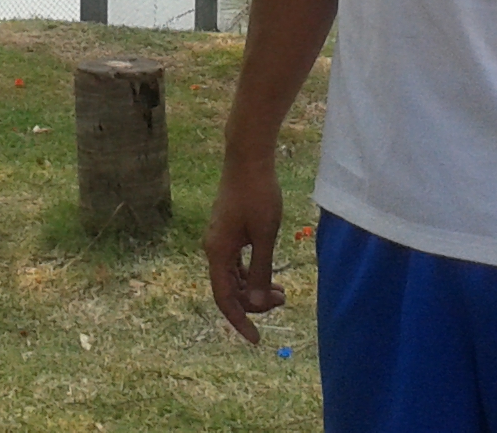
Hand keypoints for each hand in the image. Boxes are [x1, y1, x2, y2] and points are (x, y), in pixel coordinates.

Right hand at [202, 156, 286, 342]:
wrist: (248, 158)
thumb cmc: (258, 195)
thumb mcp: (265, 237)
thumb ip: (261, 272)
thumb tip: (258, 304)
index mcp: (218, 252)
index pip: (225, 298)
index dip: (240, 321)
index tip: (257, 339)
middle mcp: (213, 248)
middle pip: (229, 289)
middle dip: (254, 302)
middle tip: (283, 300)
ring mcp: (219, 238)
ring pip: (233, 275)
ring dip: (255, 288)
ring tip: (281, 291)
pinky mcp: (227, 229)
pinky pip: (235, 262)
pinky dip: (251, 273)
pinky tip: (268, 273)